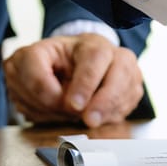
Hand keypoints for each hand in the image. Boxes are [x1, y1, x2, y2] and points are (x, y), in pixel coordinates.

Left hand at [3, 34, 143, 127]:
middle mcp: (115, 54)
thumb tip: (56, 101)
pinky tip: (97, 117)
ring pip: (128, 92)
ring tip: (89, 122)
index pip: (94, 58)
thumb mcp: (33, 60)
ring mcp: (129, 72)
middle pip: (121, 73)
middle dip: (103, 101)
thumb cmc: (53, 63)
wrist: (74, 66)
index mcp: (90, 43)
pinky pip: (129, 106)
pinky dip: (112, 117)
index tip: (73, 104)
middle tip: (88, 119)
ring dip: (106, 112)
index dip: (85, 83)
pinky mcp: (134, 90)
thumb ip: (35, 76)